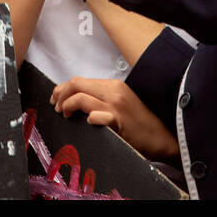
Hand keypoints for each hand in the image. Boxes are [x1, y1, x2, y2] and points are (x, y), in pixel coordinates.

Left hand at [50, 77, 178, 159]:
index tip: (56, 99)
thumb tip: (75, 99)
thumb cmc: (138, 122)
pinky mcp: (118, 121)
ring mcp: (116, 106)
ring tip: (65, 116)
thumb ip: (101, 97)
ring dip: (67, 106)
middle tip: (56, 108)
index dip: (62, 89)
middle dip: (60, 95)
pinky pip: (96, 116)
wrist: (161, 136)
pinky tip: (87, 124)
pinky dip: (87, 119)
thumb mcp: (120, 102)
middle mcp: (113, 91)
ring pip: (81, 98)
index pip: (79, 80)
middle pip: (76, 85)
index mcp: (113, 85)